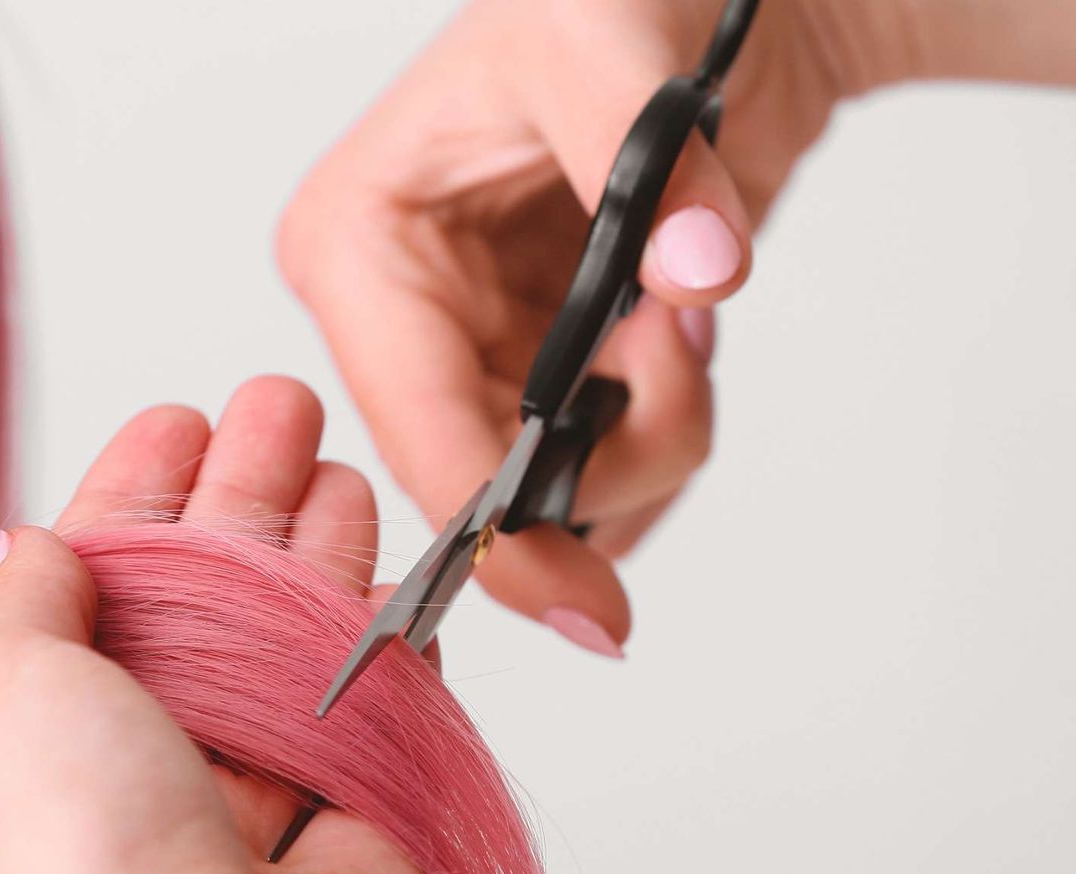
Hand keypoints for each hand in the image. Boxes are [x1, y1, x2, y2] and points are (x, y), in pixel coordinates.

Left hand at [0, 384, 877, 873]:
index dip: (124, 502)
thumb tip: (19, 547)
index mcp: (1, 770)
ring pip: (274, 658)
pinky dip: (371, 639)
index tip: (177, 421)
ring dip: (307, 555)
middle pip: (183, 616)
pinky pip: (354, 716)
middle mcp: (112, 798)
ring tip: (338, 463)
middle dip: (231, 504)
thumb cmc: (81, 863)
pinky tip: (385, 565)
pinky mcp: (338, 846)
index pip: (69, 600)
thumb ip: (22, 604)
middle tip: (281, 406)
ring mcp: (228, 826)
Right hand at [278, 0, 907, 652]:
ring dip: (652, 434)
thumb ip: (657, 165)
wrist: (716, 6)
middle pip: (490, 486)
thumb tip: (696, 278)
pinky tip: (675, 336)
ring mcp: (465, 354)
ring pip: (552, 495)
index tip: (589, 611)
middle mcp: (395, 317)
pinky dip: (660, 435)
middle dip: (612, 453)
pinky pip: (592, 474)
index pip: (421, 433)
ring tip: (682, 308)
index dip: (503, 536)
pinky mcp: (531, 373)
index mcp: (360, 248)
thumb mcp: (607, 39)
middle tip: (681, 343)